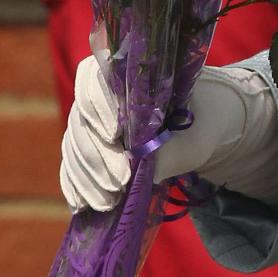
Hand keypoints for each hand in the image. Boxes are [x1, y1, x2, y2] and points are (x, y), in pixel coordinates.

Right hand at [59, 55, 277, 212]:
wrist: (204, 124)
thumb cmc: (202, 120)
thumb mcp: (196, 136)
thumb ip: (170, 151)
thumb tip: (139, 172)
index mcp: (129, 72)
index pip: (95, 78)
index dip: (99, 106)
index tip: (114, 134)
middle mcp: (102, 92)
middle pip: (82, 119)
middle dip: (97, 155)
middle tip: (117, 183)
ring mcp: (92, 120)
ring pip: (74, 144)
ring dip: (87, 176)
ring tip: (106, 201)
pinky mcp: (91, 146)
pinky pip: (73, 163)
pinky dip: (76, 184)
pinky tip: (81, 204)